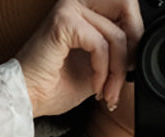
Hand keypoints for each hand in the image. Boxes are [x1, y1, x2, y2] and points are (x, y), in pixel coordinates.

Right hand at [16, 0, 142, 118]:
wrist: (28, 98)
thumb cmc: (53, 86)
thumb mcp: (96, 68)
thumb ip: (115, 54)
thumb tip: (137, 54)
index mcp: (85, 8)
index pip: (126, 7)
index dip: (135, 37)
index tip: (128, 69)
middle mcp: (77, 2)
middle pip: (127, 8)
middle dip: (132, 47)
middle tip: (123, 76)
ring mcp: (70, 8)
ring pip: (116, 36)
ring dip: (116, 72)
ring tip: (106, 92)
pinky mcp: (64, 21)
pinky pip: (100, 45)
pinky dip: (103, 71)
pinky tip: (95, 87)